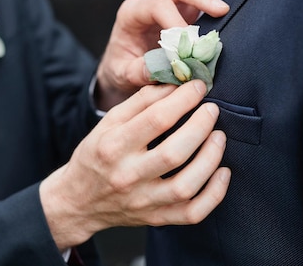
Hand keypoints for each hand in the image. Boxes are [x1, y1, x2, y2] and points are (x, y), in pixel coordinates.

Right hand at [40, 80, 229, 249]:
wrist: (79, 201)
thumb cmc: (96, 154)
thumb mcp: (108, 122)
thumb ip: (141, 101)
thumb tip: (175, 84)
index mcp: (113, 146)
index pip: (155, 119)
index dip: (183, 99)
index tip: (198, 87)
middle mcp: (128, 175)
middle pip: (174, 153)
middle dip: (200, 126)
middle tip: (212, 110)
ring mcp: (143, 201)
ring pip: (186, 185)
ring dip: (210, 158)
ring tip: (219, 136)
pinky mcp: (156, 218)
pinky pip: (192, 213)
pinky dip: (214, 194)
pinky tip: (223, 172)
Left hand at [95, 0, 242, 109]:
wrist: (122, 66)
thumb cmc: (121, 68)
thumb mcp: (123, 73)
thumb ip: (138, 71)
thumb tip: (159, 66)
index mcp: (132, 13)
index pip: (157, 6)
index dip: (176, 22)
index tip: (192, 42)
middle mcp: (150, 1)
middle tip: (222, 9)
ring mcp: (167, 0)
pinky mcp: (183, 7)